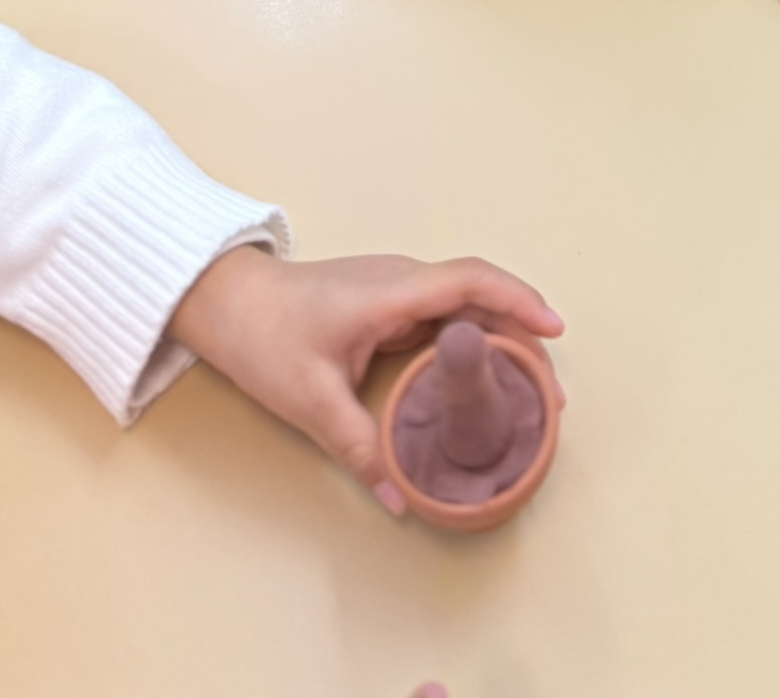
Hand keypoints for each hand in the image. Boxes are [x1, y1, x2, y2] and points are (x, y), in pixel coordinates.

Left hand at [168, 250, 564, 512]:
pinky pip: (447, 318)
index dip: (517, 301)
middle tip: (550, 392)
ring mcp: (398, 292)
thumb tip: (398, 496)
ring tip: (530, 391)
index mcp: (391, 292)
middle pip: (481, 295)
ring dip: (504, 340)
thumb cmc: (264, 335)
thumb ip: (358, 446)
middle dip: (524, 335)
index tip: (553, 331)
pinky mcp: (391, 307)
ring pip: (468, 306)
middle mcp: (403, 283)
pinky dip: (477, 344)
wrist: (226, 302)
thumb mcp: (309, 399)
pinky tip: (486, 379)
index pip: (470, 282)